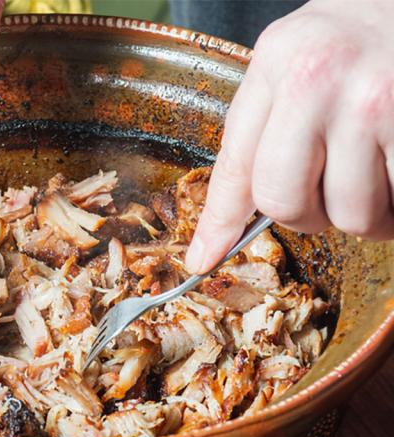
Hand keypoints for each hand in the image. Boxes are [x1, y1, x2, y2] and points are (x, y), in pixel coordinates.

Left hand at [185, 0, 393, 273]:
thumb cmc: (351, 38)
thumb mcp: (291, 62)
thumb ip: (263, 126)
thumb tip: (240, 211)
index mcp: (274, 65)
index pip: (235, 165)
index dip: (220, 221)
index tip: (203, 257)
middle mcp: (317, 82)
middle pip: (284, 202)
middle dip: (306, 216)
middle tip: (326, 196)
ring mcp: (373, 103)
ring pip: (350, 215)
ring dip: (364, 215)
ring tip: (374, 176)